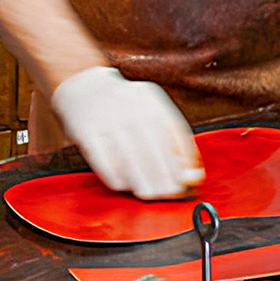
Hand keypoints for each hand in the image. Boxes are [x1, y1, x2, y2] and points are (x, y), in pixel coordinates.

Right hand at [51, 66, 203, 198]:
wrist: (85, 85)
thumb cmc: (127, 107)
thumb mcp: (154, 111)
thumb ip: (176, 142)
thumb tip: (194, 178)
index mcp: (152, 102)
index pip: (175, 137)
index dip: (182, 164)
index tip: (186, 183)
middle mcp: (131, 108)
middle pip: (153, 152)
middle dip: (164, 180)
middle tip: (169, 195)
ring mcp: (107, 119)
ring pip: (129, 161)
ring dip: (142, 184)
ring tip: (149, 193)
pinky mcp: (86, 132)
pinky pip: (105, 163)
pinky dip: (117, 179)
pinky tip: (124, 184)